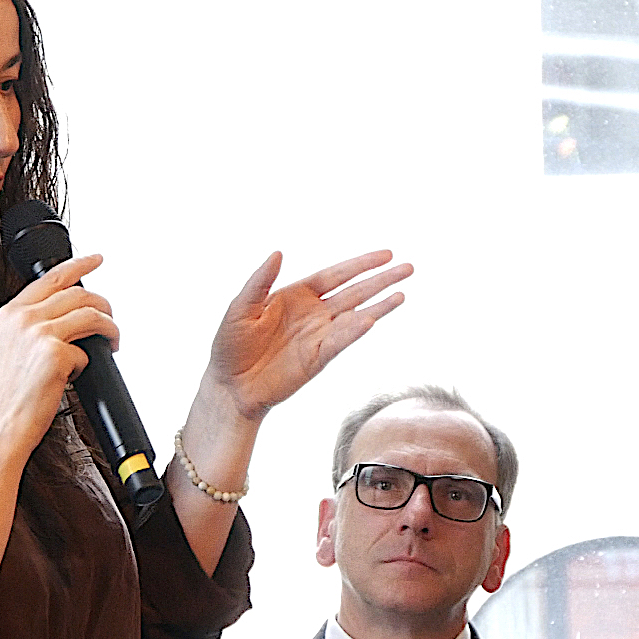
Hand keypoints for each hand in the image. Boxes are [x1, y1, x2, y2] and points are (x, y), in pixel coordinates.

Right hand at [0, 253, 117, 463]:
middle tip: (112, 318)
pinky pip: (89, 350)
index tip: (96, 258)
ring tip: (112, 343)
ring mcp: (39, 334)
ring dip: (110, 328)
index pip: (51, 276)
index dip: (79, 264)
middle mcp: (23, 318)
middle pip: (79, 292)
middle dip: (104, 303)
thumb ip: (30, 328)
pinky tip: (78, 375)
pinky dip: (90, 362)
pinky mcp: (56, 354)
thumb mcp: (7, 350)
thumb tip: (67, 321)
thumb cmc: (4, 398)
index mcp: (9, 313)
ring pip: (91, 314)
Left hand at [207, 250, 411, 421]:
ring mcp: (318, 337)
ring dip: (379, 306)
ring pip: (355, 317)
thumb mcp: (241, 307)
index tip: (386, 254)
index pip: (336, 275)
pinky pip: (339, 343)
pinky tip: (371, 320)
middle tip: (408, 267)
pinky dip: (354, 332)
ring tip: (402, 293)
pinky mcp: (317, 359)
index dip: (360, 264)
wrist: (229, 385)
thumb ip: (260, 281)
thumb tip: (278, 253)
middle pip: (354, 292)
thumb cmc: (230, 345)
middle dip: (380, 280)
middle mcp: (314, 314)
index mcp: (296, 296)